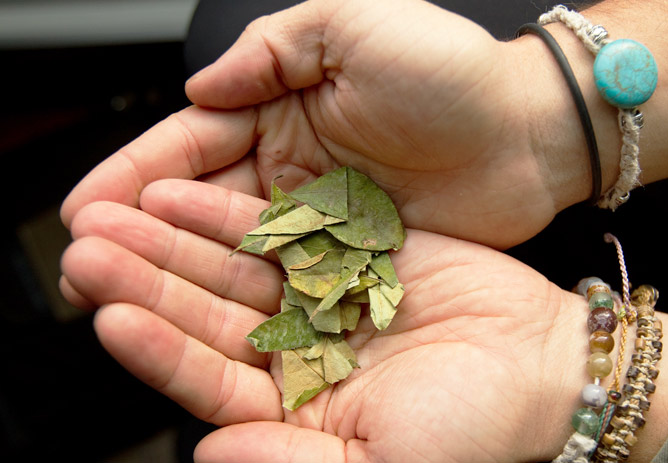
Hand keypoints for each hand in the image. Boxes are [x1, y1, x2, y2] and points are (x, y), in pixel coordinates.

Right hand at [60, 0, 589, 249]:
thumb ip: (272, 48)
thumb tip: (200, 85)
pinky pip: (291, 279)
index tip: (89, 210)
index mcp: (281, 106)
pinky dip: (251, 298)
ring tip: (129, 300)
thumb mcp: (355, 24)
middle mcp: (294, 165)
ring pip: (237, 249)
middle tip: (89, 266)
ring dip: (185, 273)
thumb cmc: (452, 70)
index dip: (135, 176)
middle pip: (201, 206)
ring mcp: (323, 216)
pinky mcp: (355, 257)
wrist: (528, 133)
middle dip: (144, 234)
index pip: (191, 145)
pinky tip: (212, 318)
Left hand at [61, 179, 587, 461]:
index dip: (160, 348)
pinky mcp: (353, 254)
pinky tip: (194, 193)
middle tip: (93, 247)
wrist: (545, 365)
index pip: (209, 379)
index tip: (112, 316)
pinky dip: (244, 211)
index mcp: (297, 410)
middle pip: (209, 313)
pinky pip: (289, 231)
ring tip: (129, 209)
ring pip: (236, 266)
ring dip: (180, 238)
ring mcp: (322, 299)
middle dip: (151, 281)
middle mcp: (300, 353)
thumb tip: (211, 453)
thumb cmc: (477, 429)